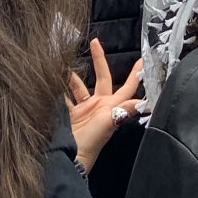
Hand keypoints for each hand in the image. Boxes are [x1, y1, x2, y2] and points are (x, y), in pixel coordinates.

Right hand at [66, 40, 143, 174]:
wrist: (72, 156)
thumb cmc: (93, 141)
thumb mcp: (110, 123)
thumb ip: (124, 110)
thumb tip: (146, 102)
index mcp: (112, 105)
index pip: (127, 86)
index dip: (135, 73)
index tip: (141, 59)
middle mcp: (99, 104)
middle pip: (102, 77)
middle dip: (98, 59)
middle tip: (95, 42)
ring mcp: (84, 108)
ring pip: (78, 85)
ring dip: (71, 75)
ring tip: (63, 62)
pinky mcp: (69, 113)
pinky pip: (63, 96)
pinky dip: (57, 88)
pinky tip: (51, 78)